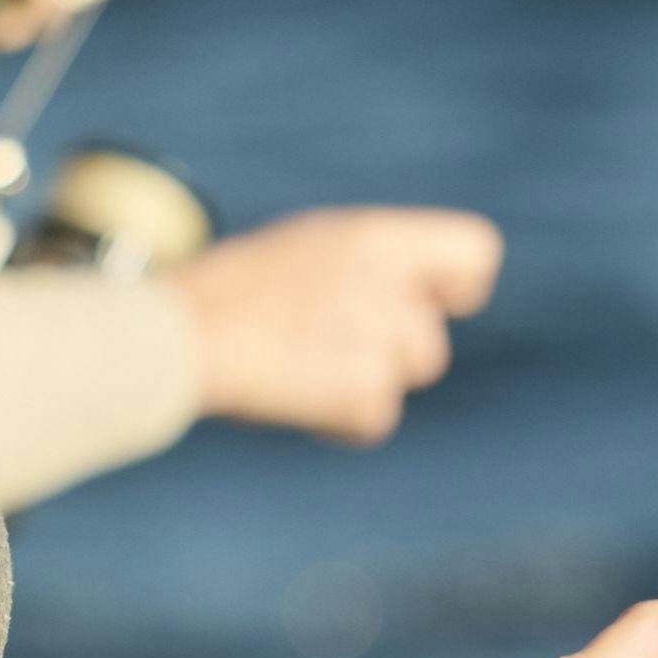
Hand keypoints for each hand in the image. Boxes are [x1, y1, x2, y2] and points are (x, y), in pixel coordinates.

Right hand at [174, 206, 503, 440]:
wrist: (181, 335)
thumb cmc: (231, 289)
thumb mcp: (307, 246)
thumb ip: (369, 264)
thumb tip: (416, 294)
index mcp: (376, 238)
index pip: (476, 252)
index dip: (455, 284)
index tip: (425, 300)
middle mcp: (387, 285)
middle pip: (430, 340)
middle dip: (388, 352)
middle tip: (322, 341)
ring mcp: (378, 341)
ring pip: (404, 378)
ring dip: (363, 382)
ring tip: (301, 365)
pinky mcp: (362, 394)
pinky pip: (375, 418)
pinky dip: (339, 419)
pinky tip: (293, 395)